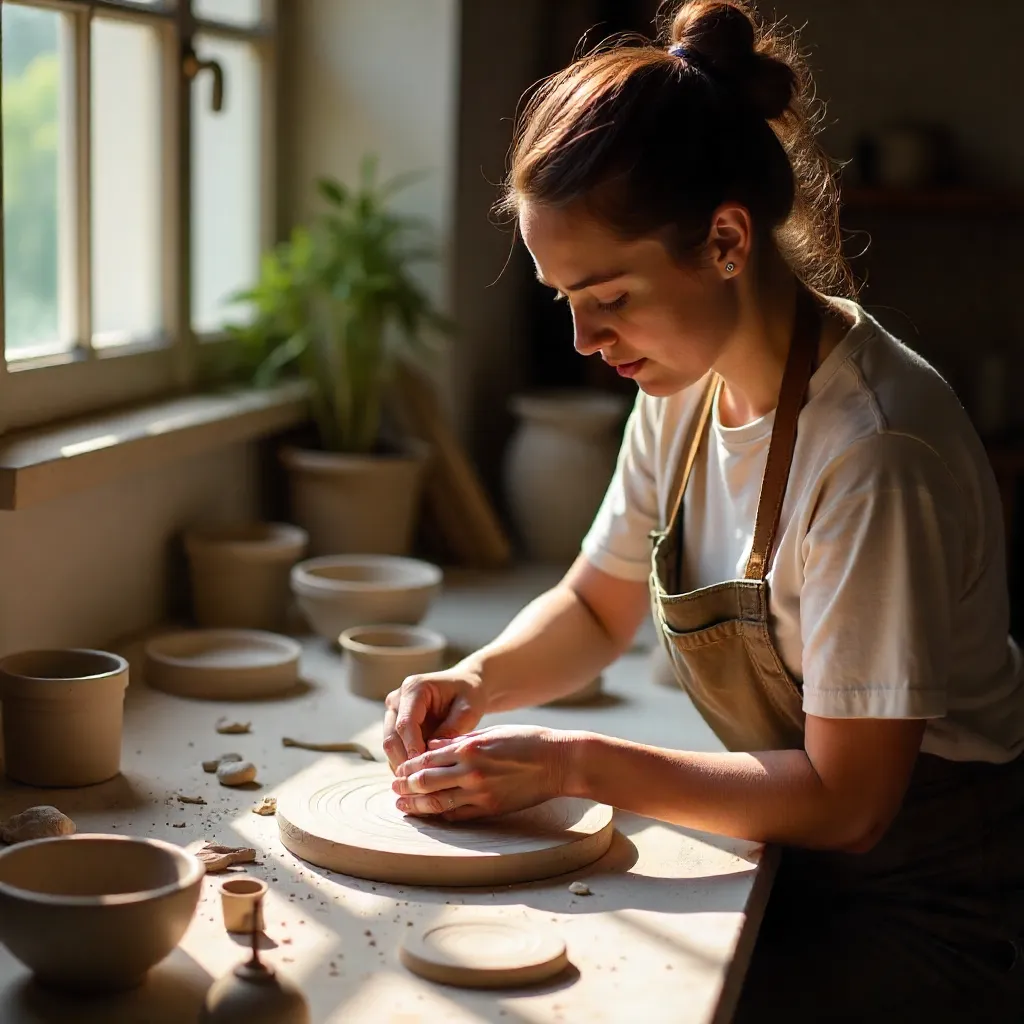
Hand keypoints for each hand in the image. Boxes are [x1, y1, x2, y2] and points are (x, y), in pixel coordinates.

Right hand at [382, 666, 487, 772]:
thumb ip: (451, 730)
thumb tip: (432, 756)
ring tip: (421, 783)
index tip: (424, 769)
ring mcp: (393, 712)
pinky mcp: (395, 724)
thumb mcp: (468, 710)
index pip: (405, 724)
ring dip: (403, 765)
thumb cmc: (469, 694)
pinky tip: (418, 777)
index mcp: (414, 688)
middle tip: (421, 782)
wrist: (466, 686)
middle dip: (404, 761)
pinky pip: (395, 749)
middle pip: (391, 737)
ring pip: (390, 746)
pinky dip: (404, 763)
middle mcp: (398, 699)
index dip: (412, 748)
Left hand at [390, 725, 569, 820]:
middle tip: (393, 788)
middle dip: (406, 786)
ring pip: (438, 802)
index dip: (409, 766)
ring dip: (416, 805)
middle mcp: (471, 771)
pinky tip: (430, 814)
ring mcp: (481, 792)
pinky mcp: (491, 808)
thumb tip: (432, 745)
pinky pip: (458, 815)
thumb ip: (459, 739)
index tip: (398, 770)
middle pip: (426, 782)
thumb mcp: (491, 732)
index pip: (427, 758)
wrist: (559, 762)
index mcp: (469, 748)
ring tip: (402, 805)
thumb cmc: (527, 741)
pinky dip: (441, 815)